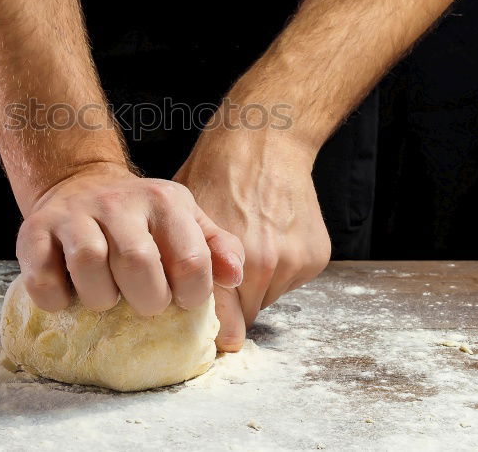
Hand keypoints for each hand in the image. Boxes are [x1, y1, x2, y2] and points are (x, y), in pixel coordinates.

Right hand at [16, 162, 244, 315]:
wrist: (80, 184)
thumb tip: (234, 277)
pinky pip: (42, 278)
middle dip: (147, 299)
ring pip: (89, 264)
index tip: (180, 301)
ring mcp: (74, 214)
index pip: (191, 261)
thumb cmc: (141, 219)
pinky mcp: (34, 231)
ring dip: (101, 299)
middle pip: (138, 263)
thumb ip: (217, 248)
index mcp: (164, 201)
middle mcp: (118, 202)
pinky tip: (68, 296)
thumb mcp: (186, 222)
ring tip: (106, 298)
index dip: (191, 296)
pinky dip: (55, 299)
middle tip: (143, 303)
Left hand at [174, 126, 330, 351]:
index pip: (221, 321)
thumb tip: (162, 299)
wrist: (264, 141)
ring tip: (247, 247)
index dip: (213, 329)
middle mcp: (263, 266)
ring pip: (268, 297)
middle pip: (245, 315)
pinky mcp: (316, 256)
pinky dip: (279, 268)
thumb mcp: (181, 218)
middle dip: (232, 304)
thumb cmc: (214, 173)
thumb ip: (181, 263)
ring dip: (256, 286)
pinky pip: (290, 279)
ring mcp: (293, 262)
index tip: (210, 336)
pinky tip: (268, 237)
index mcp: (223, 261)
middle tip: (220, 281)